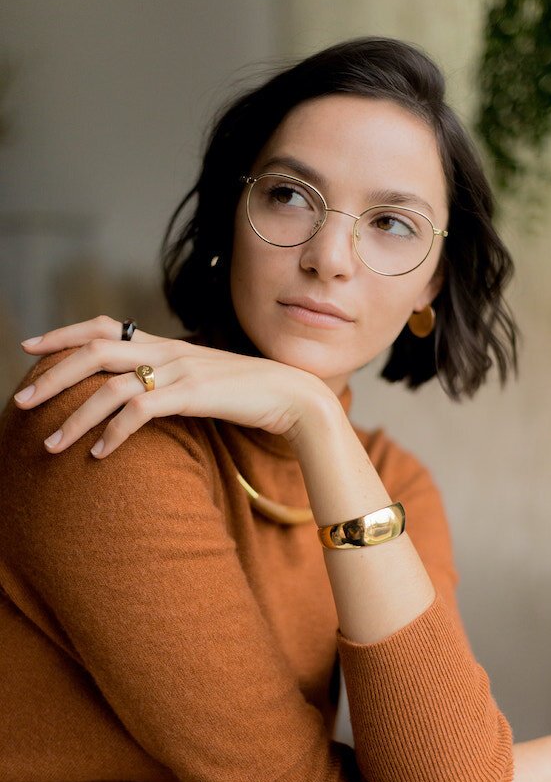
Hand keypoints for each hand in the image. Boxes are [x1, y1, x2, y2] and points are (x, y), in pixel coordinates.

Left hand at [15, 316, 330, 456]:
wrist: (293, 396)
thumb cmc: (247, 393)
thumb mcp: (200, 380)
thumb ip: (168, 380)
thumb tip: (138, 397)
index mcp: (164, 343)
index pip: (102, 327)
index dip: (62, 334)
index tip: (30, 347)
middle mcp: (166, 350)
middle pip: (94, 351)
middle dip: (53, 375)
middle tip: (23, 400)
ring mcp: (179, 370)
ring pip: (110, 385)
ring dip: (75, 417)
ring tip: (50, 444)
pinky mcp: (193, 394)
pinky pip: (140, 410)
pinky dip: (113, 433)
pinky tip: (98, 454)